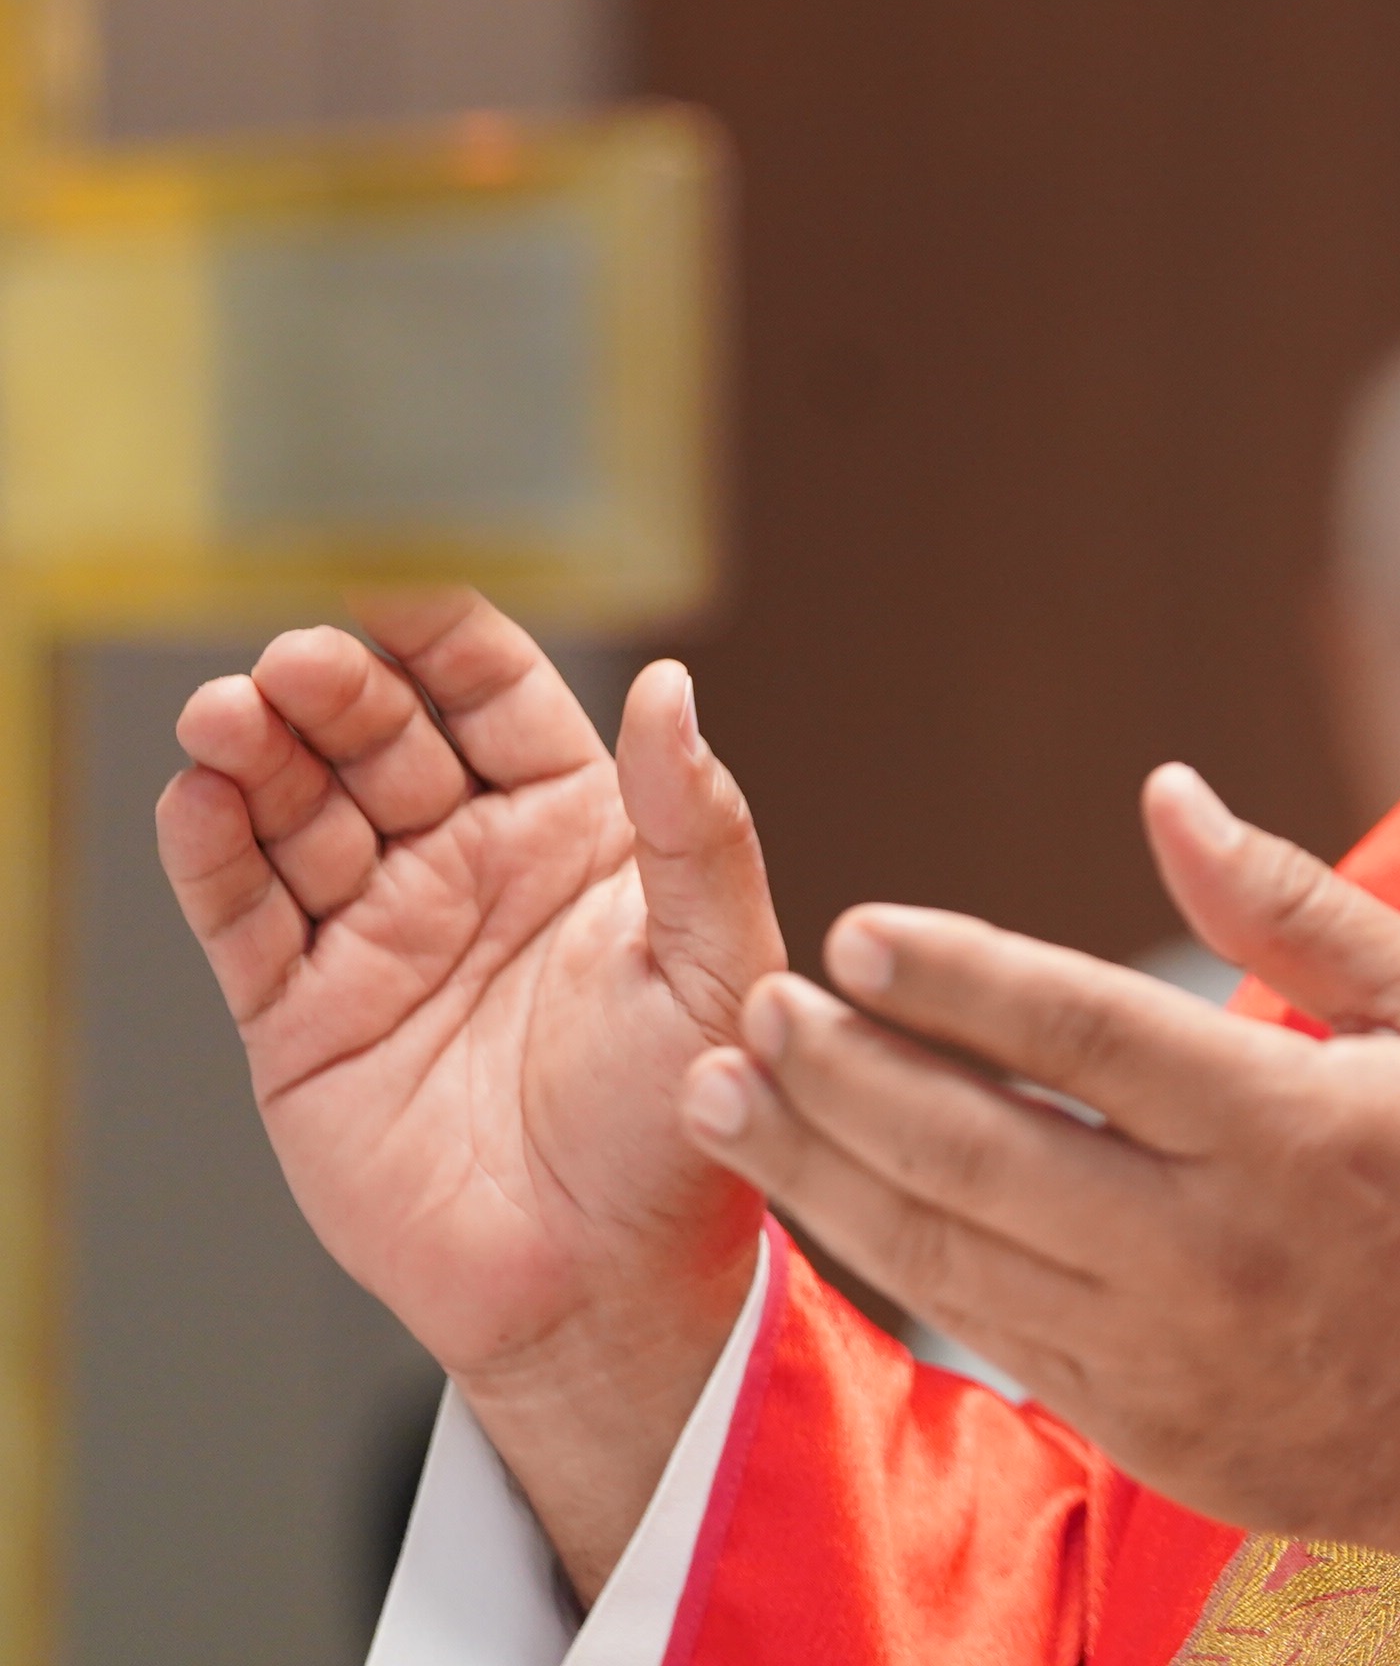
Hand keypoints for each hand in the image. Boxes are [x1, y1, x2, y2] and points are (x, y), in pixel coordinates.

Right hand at [154, 592, 782, 1593]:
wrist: (609, 1282)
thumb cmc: (690, 1121)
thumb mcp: (719, 962)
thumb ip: (698, 826)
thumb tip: (673, 685)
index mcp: (577, 831)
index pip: (499, 701)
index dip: (450, 645)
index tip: (407, 599)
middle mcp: (470, 866)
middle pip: (383, 742)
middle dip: (338, 694)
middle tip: (301, 665)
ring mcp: (380, 936)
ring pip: (300, 817)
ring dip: (260, 757)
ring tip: (233, 715)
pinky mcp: (303, 1019)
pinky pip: (246, 919)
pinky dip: (213, 857)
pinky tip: (198, 800)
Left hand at [678, 764, 1399, 1598]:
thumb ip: (1294, 904)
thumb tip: (1166, 794)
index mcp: (1289, 1127)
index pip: (1086, 1033)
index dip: (960, 978)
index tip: (861, 929)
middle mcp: (1208, 1244)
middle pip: (978, 1149)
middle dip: (844, 1074)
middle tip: (758, 1006)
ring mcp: (1160, 1348)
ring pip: (946, 1252)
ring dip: (822, 1168)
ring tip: (728, 1094)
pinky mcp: (1134, 1421)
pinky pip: (981, 1330)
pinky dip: (889, 1257)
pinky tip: (828, 1194)